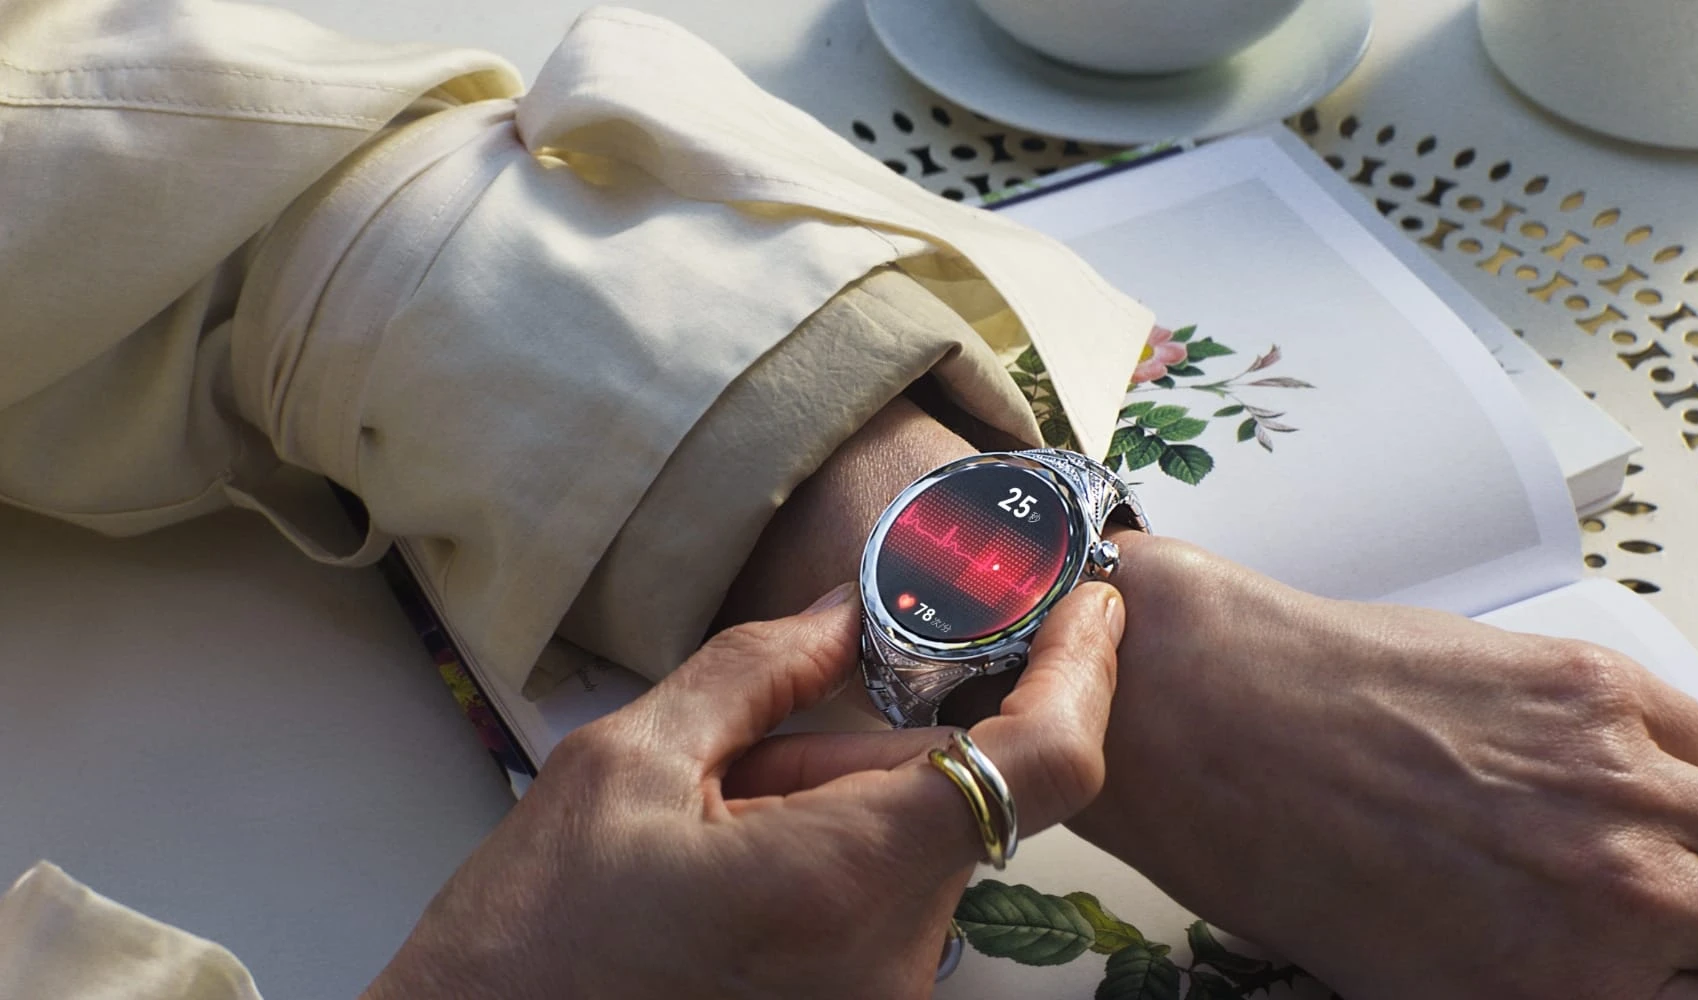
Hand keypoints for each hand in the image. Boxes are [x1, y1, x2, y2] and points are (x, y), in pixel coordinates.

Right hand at [361, 580, 1123, 999]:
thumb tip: (852, 605)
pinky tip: (730, 875)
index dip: (1082, 668)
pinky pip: (888, 906)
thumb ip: (761, 668)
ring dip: (838, 807)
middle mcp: (896, 960)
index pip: (1040, 762)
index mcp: (846, 876)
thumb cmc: (533, 934)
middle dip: (869, 748)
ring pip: (914, 849)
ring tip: (707, 832)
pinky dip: (832, 862)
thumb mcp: (628, 763)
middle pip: (951, 798)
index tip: (1087, 604)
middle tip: (741, 760)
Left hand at [1075, 533, 1697, 999]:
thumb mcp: (1433, 982)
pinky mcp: (1598, 687)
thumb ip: (1555, 982)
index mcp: (1575, 991)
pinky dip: (1691, 763)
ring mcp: (1622, 783)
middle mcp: (1624, 895)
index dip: (1684, 969)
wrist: (1214, 724)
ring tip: (1664, 843)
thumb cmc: (1282, 852)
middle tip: (1669, 900)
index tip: (1676, 953)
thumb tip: (1612, 965)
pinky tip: (1646, 773)